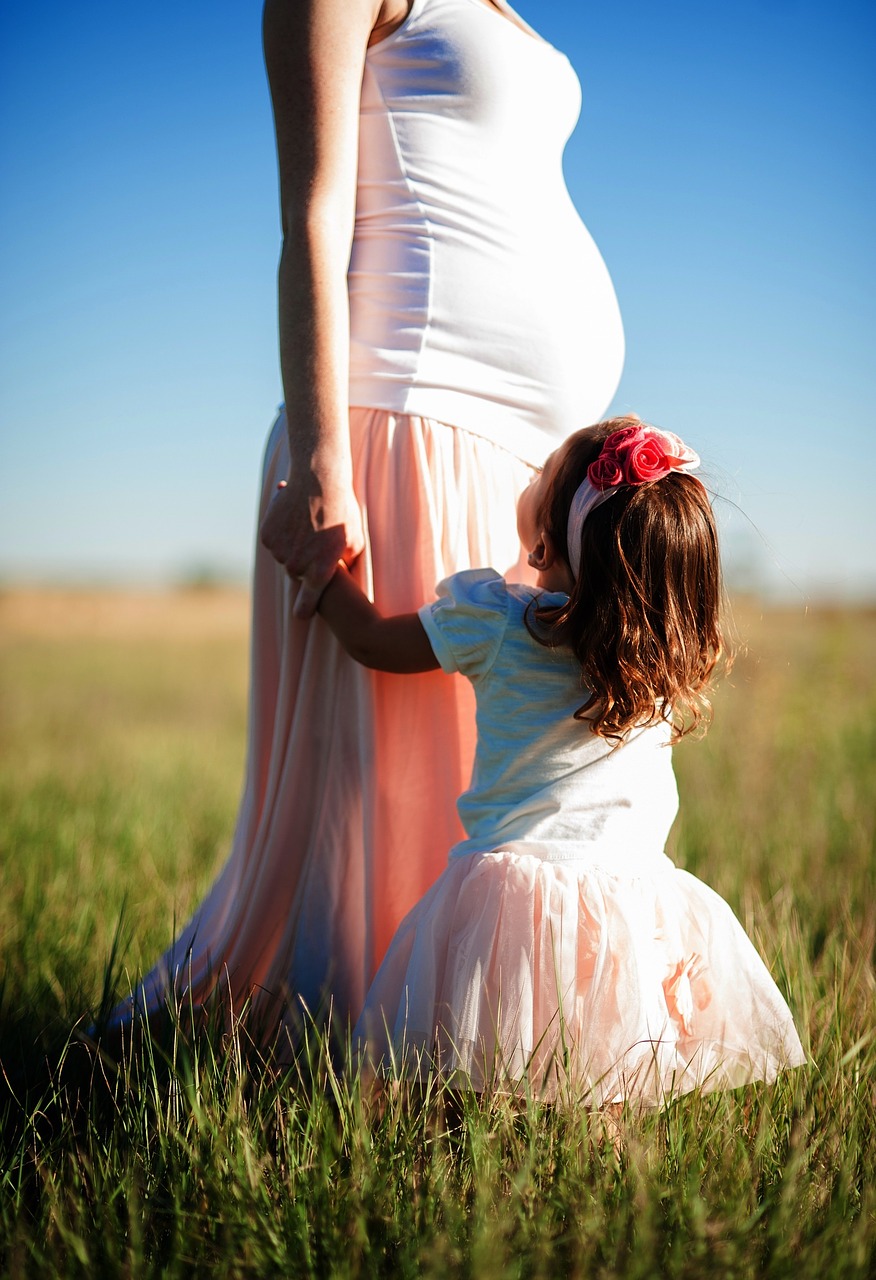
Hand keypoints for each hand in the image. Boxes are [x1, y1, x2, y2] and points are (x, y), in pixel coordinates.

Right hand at [260, 469, 364, 618]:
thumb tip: (344, 580)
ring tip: (307, 526)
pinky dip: (281, 532)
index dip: (304, 609)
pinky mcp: (268, 536)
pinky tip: (294, 517)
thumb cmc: (343, 513)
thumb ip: (346, 566)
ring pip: (284, 557)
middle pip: (297, 574)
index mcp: (319, 573)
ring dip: (293, 547)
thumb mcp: (355, 542)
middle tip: (316, 542)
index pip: (306, 605)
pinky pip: (274, 541)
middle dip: (305, 564)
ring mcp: (279, 551)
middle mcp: (296, 566)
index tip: (302, 613)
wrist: (318, 481)